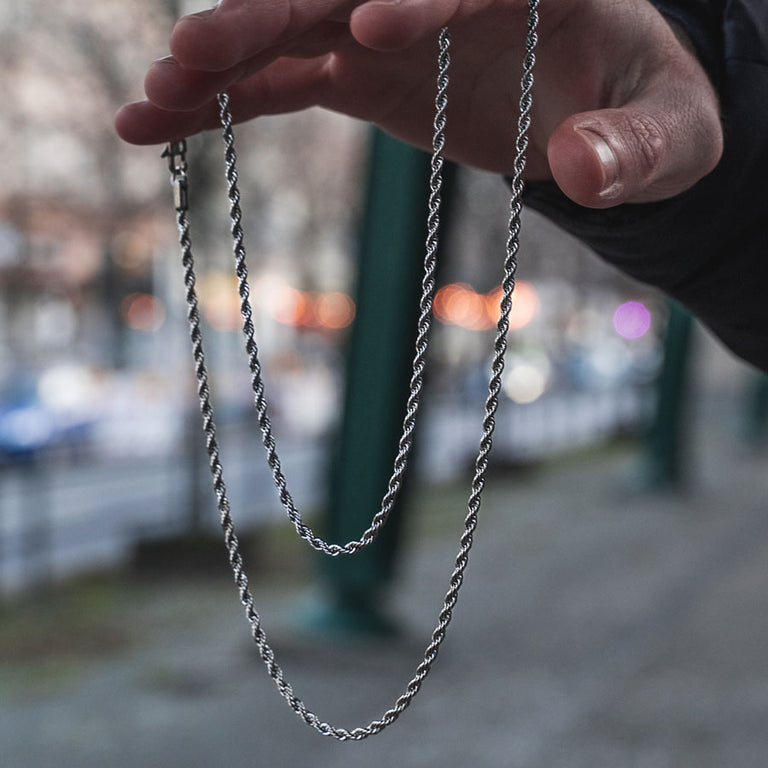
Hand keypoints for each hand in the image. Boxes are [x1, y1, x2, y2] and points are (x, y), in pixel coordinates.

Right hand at [115, 0, 722, 208]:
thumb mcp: (674, 137)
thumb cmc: (646, 115)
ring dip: (224, 60)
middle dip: (271, 13)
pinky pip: (287, 81)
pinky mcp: (364, 73)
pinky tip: (168, 123)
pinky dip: (231, 104)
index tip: (369, 34)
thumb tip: (582, 170)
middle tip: (195, 51)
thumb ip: (642, 147)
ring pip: (294, 28)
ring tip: (154, 98)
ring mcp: (392, 28)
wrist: (604, 116)